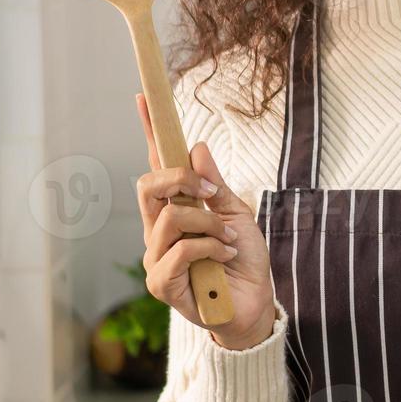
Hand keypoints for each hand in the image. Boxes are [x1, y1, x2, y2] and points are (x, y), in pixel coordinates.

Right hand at [135, 93, 276, 349]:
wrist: (255, 304)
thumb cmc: (243, 260)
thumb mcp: (236, 214)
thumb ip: (215, 185)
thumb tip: (197, 147)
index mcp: (174, 210)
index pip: (156, 166)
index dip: (149, 132)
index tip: (144, 97)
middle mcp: (157, 231)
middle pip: (147, 186)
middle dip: (180, 180)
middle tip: (212, 193)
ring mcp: (156, 257)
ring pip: (168, 218)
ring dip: (207, 224)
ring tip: (229, 240)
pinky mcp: (162, 283)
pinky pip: (180, 250)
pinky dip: (210, 248)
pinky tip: (225, 257)